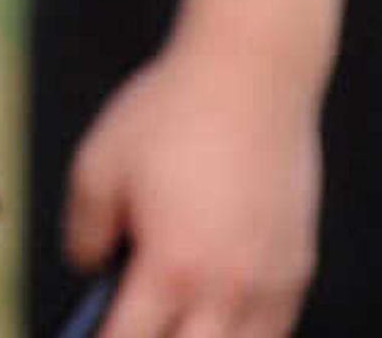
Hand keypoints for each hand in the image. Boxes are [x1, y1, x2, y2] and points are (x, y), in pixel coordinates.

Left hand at [55, 32, 318, 337]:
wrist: (253, 70)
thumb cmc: (173, 111)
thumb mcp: (98, 163)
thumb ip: (84, 232)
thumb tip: (91, 270)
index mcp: (171, 267)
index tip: (93, 332)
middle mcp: (226, 287)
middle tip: (136, 320)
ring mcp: (269, 282)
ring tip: (176, 319)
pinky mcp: (297, 266)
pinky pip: (273, 330)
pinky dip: (244, 333)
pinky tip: (218, 317)